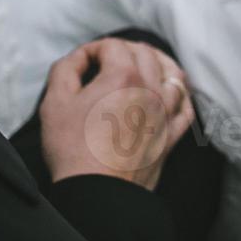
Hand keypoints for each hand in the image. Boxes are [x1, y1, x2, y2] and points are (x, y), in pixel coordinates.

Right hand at [39, 37, 194, 190]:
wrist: (97, 194)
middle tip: (105, 61)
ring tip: (143, 65)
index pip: (112, 46)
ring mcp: (165, 114)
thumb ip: (66, 68)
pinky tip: (170, 95)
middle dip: (123, 50)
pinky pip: (185, 109)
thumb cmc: (73, 148)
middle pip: (145, 53)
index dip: (92, 49)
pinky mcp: (170, 138)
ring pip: (174, 75)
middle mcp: (151, 90)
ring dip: (158, 63)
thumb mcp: (55, 102)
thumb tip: (79, 58)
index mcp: (124, 76)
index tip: (80, 63)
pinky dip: (179, 96)